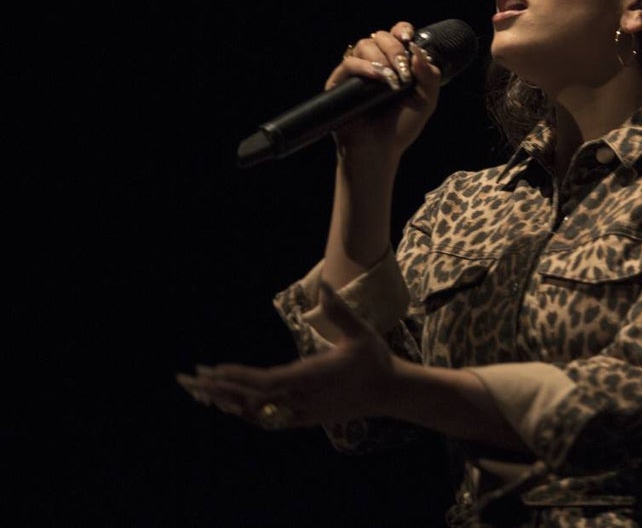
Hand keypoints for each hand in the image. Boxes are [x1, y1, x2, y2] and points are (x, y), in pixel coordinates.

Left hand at [177, 281, 400, 429]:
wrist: (390, 393)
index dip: (235, 377)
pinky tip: (231, 404)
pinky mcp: (305, 419)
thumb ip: (339, 310)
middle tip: (187, 380)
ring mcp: (301, 413)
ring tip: (201, 391)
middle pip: (249, 400)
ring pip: (254, 414)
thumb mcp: (359, 332)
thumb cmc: (374, 360)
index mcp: (310, 378)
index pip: (264, 381)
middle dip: (217, 389)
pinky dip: (245, 412)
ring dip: (226, 401)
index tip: (210, 370)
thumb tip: (326, 284)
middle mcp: (301, 400)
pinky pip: (267, 421)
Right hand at [325, 21, 442, 156]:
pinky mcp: (340, 82)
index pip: (395, 34)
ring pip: (364, 45)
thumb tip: (418, 50)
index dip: (402, 30)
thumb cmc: (402, 127)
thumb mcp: (426, 100)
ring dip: (382, 58)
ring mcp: (357, 72)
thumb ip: (429, 75)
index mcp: (395, 63)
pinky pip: (349, 62)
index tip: (409, 37)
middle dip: (395, 48)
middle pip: (380, 36)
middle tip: (403, 70)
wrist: (380, 150)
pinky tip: (379, 77)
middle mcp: (375, 63)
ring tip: (392, 79)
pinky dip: (366, 67)